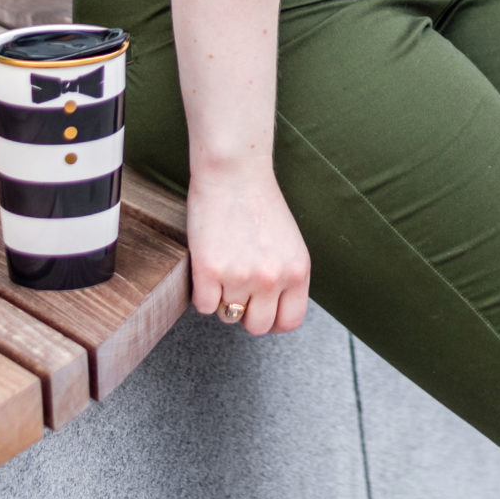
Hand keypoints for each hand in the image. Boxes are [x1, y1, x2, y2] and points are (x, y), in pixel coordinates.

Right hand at [186, 163, 310, 335]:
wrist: (233, 172)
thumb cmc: (259, 201)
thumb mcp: (288, 243)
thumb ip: (285, 275)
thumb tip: (272, 306)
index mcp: (297, 271)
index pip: (290, 321)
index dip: (272, 320)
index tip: (261, 310)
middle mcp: (272, 278)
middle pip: (257, 326)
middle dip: (245, 313)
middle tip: (237, 288)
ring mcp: (241, 277)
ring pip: (227, 315)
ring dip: (222, 298)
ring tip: (223, 267)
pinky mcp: (209, 271)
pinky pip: (204, 306)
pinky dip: (201, 293)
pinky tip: (206, 267)